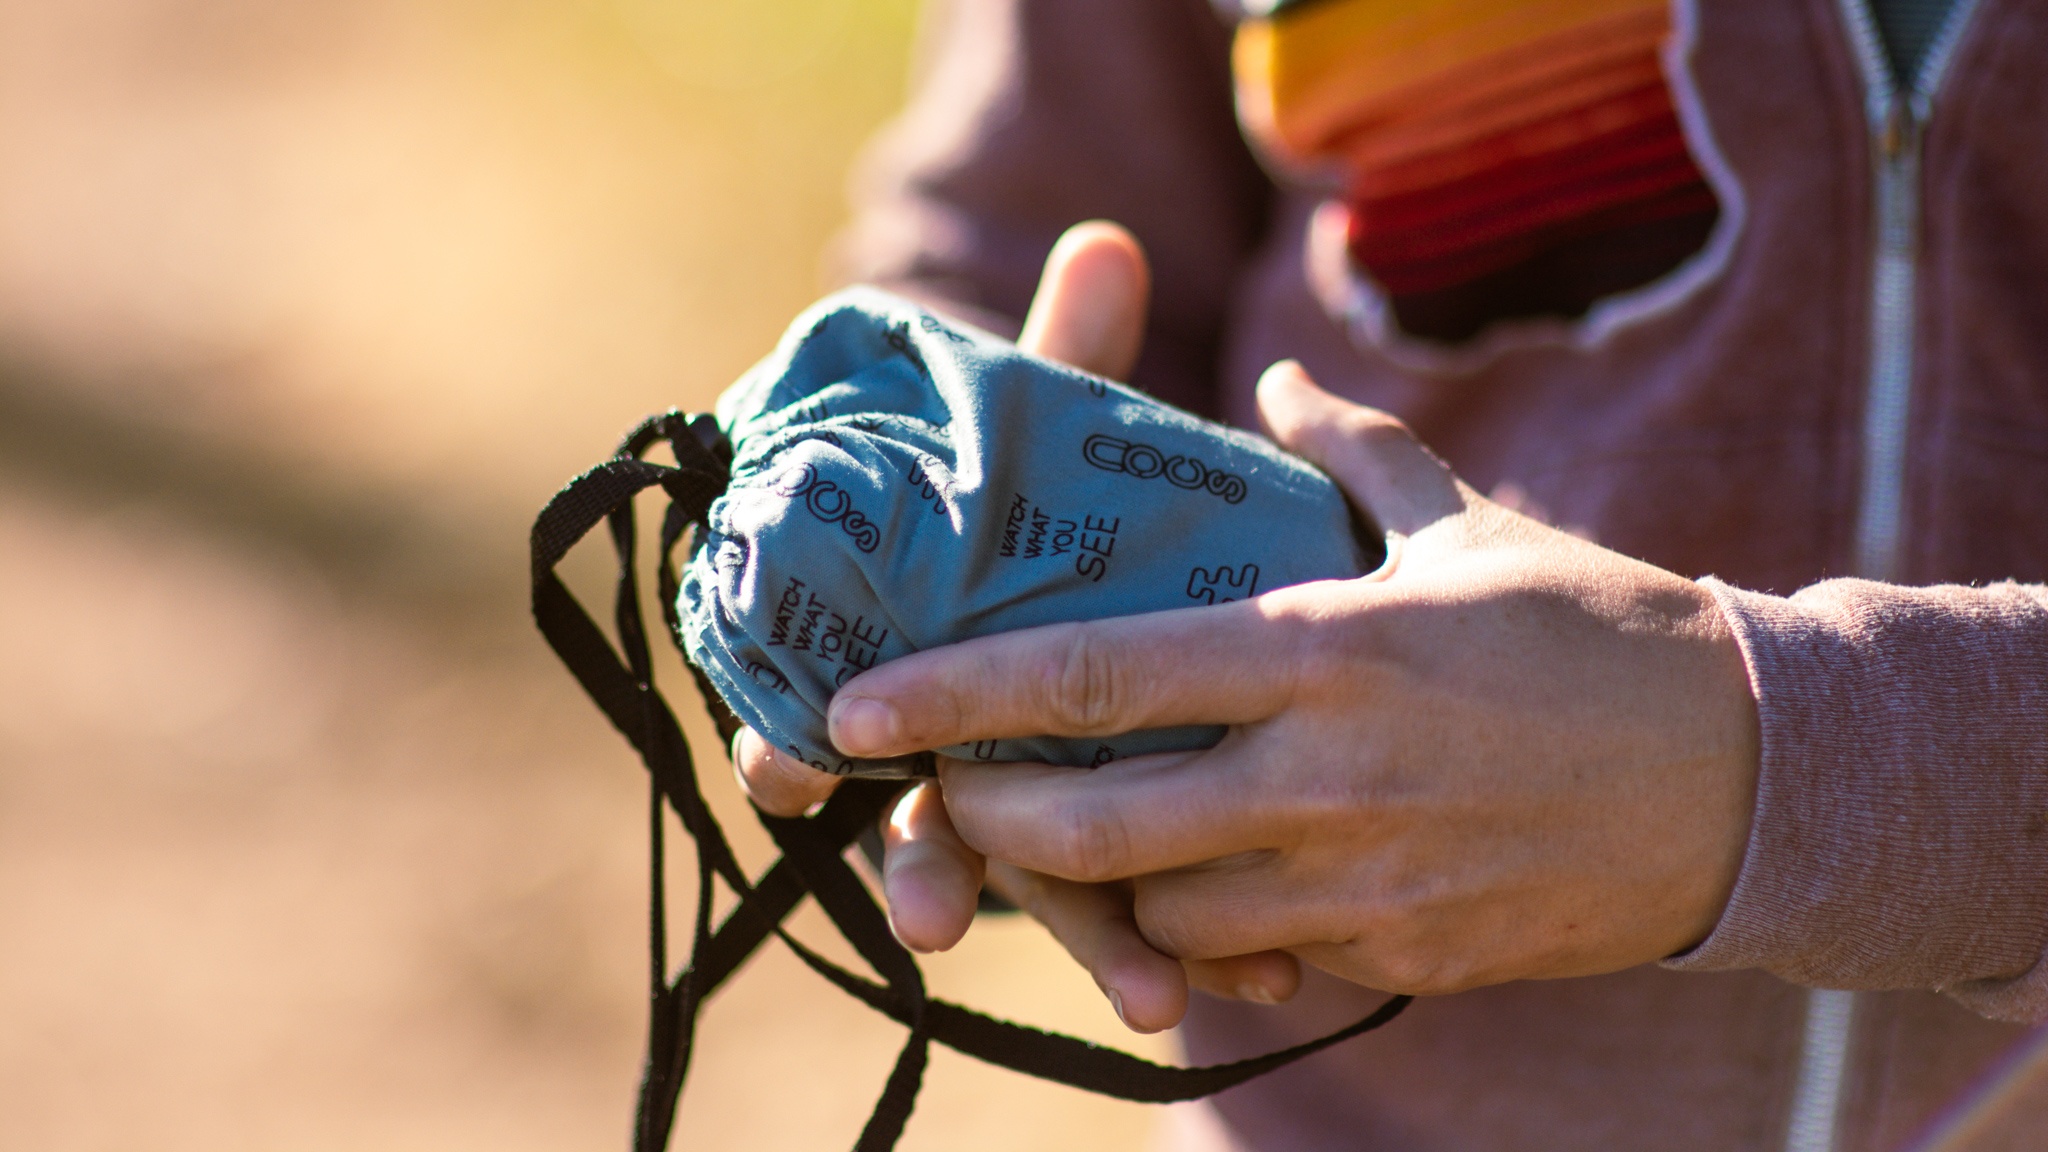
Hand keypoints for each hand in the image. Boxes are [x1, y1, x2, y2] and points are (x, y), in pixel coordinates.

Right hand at [735, 220, 1298, 1030]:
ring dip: (1085, 943)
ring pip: (1036, 890)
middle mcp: (950, 751)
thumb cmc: (1060, 510)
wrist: (1128, 579)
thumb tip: (1107, 241)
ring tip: (1151, 1000)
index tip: (781, 769)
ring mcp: (1031, 813)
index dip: (790, 744)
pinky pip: (1142, 913)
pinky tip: (1262, 980)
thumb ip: (1068, 361)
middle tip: (935, 916)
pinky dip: (1196, 946)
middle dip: (928, 871)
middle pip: (921, 822)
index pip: (821, 709)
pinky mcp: (1112, 853)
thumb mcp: (1061, 441)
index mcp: (909, 656)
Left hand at [823, 362, 1762, 1012]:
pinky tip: (1221, 890)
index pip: (1091, 676)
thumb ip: (1351, 452)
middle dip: (989, 821)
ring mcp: (1361, 886)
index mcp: (1321, 650)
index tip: (853, 708)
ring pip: (1161, 914)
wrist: (1747, 782)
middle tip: (949, 791)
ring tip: (1091, 836)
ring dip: (1104, 883)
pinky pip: (1259, 966)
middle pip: (1090, 827)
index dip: (954, 697)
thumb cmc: (1593, 632)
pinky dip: (1216, 936)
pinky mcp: (1400, 960)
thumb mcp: (1467, 525)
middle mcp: (1322, 779)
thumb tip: (1273, 382)